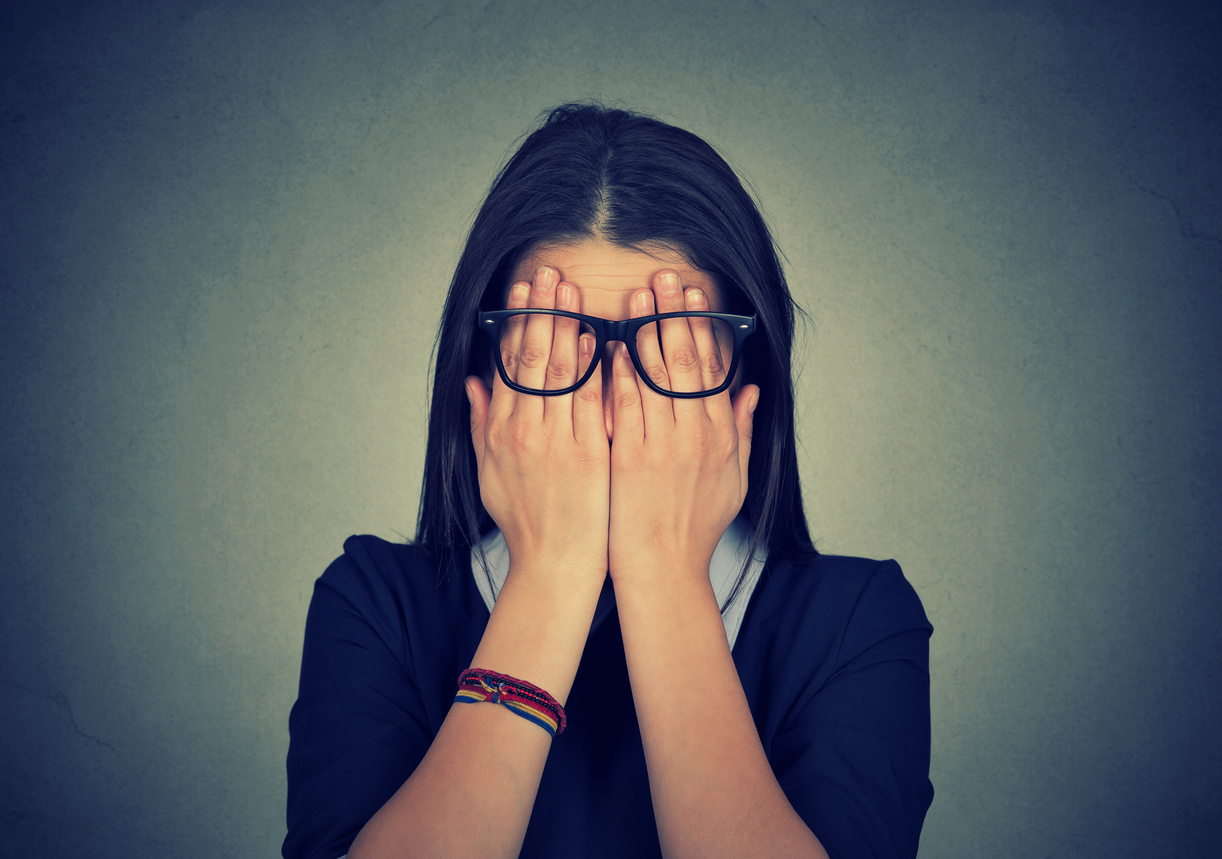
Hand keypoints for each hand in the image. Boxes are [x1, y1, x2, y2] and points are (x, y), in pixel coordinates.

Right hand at [466, 267, 609, 579]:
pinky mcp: (588, 455)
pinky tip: (597, 339)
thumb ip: (482, 423)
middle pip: (531, 359)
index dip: (516, 324)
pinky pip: (590, 401)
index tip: (523, 292)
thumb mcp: (489, 472)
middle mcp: (524, 432)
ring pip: (560, 373)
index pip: (508, 365)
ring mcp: (556, 442)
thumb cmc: (525, 520)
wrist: (555, 564)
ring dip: (566, 327)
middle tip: (549, 274)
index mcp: (501, 432)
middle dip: (541, 312)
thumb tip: (475, 383)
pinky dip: (592, 368)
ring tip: (571, 291)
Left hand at [607, 270, 759, 584]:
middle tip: (665, 278)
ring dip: (645, 330)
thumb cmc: (695, 526)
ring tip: (637, 295)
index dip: (704, 326)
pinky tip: (608, 344)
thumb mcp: (733, 479)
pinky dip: (618, 372)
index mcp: (721, 434)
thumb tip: (749, 390)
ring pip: (655, 374)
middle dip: (675, 314)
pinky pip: (624, 403)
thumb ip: (741, 430)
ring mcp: (662, 444)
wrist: (663, 568)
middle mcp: (696, 434)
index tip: (696, 296)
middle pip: (686, 360)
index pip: (713, 367)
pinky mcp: (630, 456)